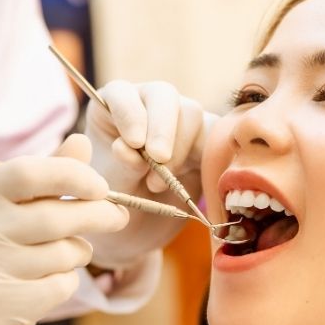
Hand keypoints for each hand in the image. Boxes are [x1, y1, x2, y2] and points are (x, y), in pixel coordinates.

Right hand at [0, 134, 127, 324]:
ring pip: (61, 254)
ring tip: (62, 258)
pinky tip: (44, 288)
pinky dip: (64, 283)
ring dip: (76, 254)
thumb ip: (39, 181)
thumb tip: (82, 142)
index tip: (101, 187)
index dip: (74, 175)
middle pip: (52, 216)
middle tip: (117, 217)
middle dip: (96, 214)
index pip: (26, 171)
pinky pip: (58, 287)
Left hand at [84, 80, 214, 267]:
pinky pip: (216, 137)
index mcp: (112, 109)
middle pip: (164, 96)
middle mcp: (147, 106)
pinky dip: (207, 159)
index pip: (122, 93)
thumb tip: (128, 147)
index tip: (133, 143)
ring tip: (155, 186)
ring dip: (179, 150)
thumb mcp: (108, 188)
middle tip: (159, 159)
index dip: (130, 113)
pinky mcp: (204, 140)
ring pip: (192, 114)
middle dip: (163, 127)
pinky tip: (190, 183)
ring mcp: (178, 121)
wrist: (134, 231)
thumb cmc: (111, 204)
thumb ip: (120, 167)